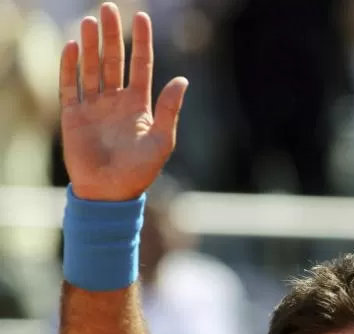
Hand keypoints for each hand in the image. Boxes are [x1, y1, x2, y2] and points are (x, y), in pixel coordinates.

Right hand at [59, 3, 186, 201]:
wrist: (111, 194)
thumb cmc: (141, 171)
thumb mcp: (162, 140)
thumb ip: (170, 109)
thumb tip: (182, 80)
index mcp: (140, 105)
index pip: (141, 65)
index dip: (141, 41)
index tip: (142, 16)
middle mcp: (116, 101)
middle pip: (114, 60)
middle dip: (112, 34)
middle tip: (108, 7)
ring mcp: (94, 107)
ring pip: (92, 68)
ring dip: (91, 45)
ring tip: (90, 21)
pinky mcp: (73, 116)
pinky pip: (70, 86)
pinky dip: (70, 68)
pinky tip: (72, 48)